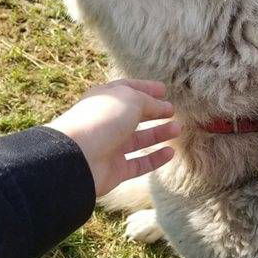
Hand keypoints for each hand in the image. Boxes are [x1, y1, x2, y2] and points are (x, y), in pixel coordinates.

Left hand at [46, 79, 179, 196]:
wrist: (78, 158)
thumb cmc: (102, 120)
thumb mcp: (130, 100)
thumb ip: (149, 102)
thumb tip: (163, 106)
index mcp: (105, 100)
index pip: (127, 90)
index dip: (146, 88)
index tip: (164, 90)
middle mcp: (107, 122)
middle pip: (134, 115)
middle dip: (154, 112)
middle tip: (173, 111)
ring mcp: (111, 147)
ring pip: (139, 139)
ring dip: (159, 134)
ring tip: (178, 129)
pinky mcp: (116, 170)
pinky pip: (140, 163)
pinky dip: (155, 158)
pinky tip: (170, 152)